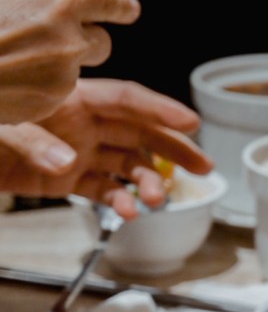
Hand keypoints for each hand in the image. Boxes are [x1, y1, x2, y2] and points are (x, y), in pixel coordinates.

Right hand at [0, 0, 141, 122]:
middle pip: (102, 43)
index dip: (120, 6)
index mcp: (60, 2)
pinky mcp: (48, 103)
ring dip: (58, 63)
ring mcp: (60, 75)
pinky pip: (57, 93)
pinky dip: (40, 85)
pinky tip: (7, 74)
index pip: (113, 2)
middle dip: (84, 39)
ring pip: (77, 70)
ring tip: (13, 55)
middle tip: (46, 35)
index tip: (125, 9)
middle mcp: (68, 39)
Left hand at [0, 78, 213, 218]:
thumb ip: (36, 143)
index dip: (161, 110)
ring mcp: (75, 151)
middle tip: (204, 166)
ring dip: (148, 182)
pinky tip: (127, 212)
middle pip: (139, 132)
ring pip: (126, 165)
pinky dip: (119, 202)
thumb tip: (69, 162)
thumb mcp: (4, 127)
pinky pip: (103, 189)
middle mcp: (80, 123)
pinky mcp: (66, 179)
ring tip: (159, 200)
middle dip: (174, 149)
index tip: (191, 122)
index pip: (127, 100)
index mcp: (71, 99)